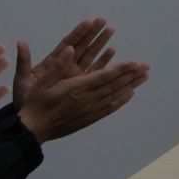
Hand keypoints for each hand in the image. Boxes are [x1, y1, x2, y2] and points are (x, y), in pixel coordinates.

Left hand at [13, 18, 114, 111]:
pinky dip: (103, 60)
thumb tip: (21, 42)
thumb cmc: (25, 100)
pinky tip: (112, 51)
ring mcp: (74, 75)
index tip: (88, 21)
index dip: (78, 32)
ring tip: (111, 29)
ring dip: (100, 42)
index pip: (67, 44)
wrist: (32, 120)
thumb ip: (24, 61)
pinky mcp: (81, 84)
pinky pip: (94, 70)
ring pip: (90, 55)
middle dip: (92, 33)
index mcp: (53, 63)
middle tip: (103, 20)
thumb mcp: (22, 80)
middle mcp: (66, 67)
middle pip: (81, 46)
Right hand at [16, 19, 149, 141]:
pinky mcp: (87, 119)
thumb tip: (71, 48)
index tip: (135, 62)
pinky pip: (108, 108)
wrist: (31, 131)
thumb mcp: (39, 82)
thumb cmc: (33, 104)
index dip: (120, 69)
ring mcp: (88, 110)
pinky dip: (121, 101)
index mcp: (75, 88)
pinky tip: (130, 95)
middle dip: (131, 75)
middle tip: (147, 67)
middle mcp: (85, 100)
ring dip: (130, 86)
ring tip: (144, 77)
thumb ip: (56, 65)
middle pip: (113, 85)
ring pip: (114, 96)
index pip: (103, 76)